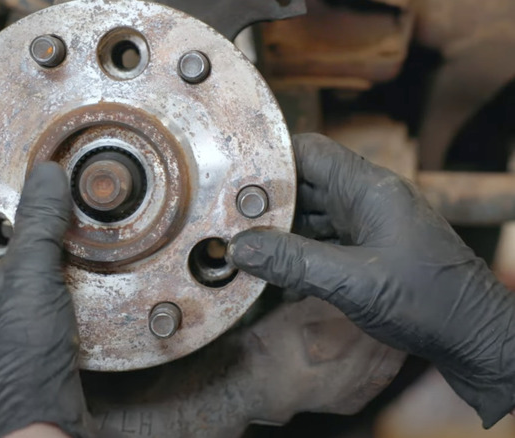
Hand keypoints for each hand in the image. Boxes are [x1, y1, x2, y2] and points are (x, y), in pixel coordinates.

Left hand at [0, 163, 87, 437]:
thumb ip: (37, 223)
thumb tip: (45, 175)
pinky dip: (20, 314)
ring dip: (3, 285)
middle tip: (8, 231)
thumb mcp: (30, 277)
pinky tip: (49, 310)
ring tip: (36, 265)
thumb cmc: (14, 360)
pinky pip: (2, 332)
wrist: (33, 429)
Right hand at [229, 133, 514, 426]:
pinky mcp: (369, 249)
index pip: (310, 150)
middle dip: (266, 201)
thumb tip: (239, 247)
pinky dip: (298, 251)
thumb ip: (293, 262)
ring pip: (311, 213)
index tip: (232, 178)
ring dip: (280, 230)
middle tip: (226, 219)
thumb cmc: (427, 302)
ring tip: (244, 247)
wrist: (474, 336)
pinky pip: (323, 239)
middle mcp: (367, 199)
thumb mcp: (352, 283)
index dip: (270, 158)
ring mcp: (369, 224)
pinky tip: (276, 274)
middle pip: (304, 183)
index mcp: (368, 189)